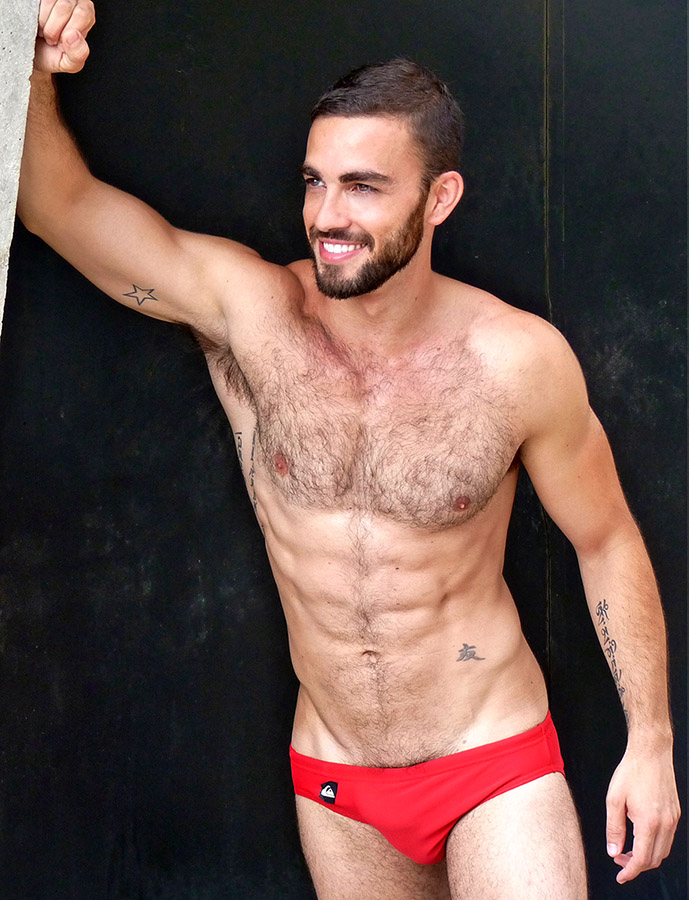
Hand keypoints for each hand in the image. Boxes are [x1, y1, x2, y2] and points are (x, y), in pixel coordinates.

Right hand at [35, 0, 95, 73]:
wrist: (33, 54)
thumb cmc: (54, 56)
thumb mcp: (70, 64)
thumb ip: (78, 54)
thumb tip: (74, 36)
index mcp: (86, 16)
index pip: (82, 14)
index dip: (68, 32)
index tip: (62, 43)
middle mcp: (74, 1)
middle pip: (64, 6)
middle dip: (54, 28)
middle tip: (52, 39)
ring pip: (49, 2)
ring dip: (43, 22)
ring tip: (44, 32)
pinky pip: (37, 1)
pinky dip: (34, 15)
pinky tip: (36, 23)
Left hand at [605, 744, 680, 882]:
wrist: (651, 752)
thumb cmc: (631, 772)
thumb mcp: (614, 799)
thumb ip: (614, 828)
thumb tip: (614, 851)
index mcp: (649, 822)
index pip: (642, 859)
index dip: (630, 871)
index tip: (620, 876)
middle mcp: (666, 824)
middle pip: (654, 859)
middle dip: (636, 865)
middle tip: (619, 860)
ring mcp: (673, 819)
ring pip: (663, 851)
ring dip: (646, 856)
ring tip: (627, 850)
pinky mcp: (675, 813)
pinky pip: (667, 839)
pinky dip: (654, 845)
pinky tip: (640, 837)